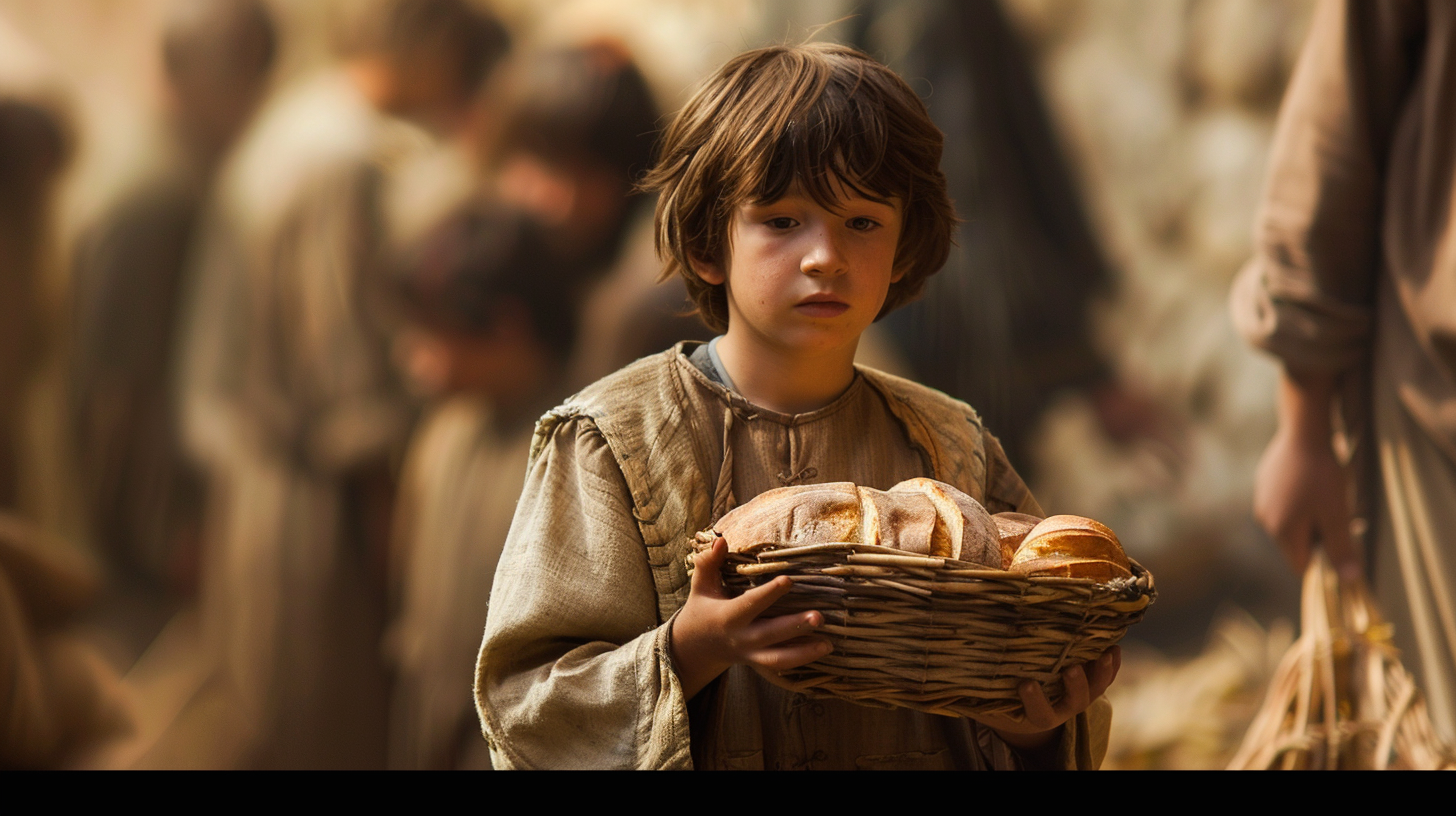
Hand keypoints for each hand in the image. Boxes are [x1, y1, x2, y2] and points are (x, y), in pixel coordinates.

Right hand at [670, 537, 832, 698]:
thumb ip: (709, 563)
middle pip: (771, 635)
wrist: (695, 649)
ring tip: (828, 644)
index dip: (769, 593)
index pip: (750, 604)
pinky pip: (781, 668)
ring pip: (779, 660)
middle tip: (820, 617)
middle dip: (795, 627)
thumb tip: (721, 539)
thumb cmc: (702, 611)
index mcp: (728, 618)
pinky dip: (801, 664)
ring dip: (804, 653)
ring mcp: (751, 655)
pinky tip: (822, 654)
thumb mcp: (701, 587)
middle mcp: (741, 639)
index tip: (789, 580)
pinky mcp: (758, 665)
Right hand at [972, 646, 1120, 757]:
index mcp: (1035, 716)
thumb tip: (940, 671)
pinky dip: (1110, 664)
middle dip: (1075, 686)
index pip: (1039, 713)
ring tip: (1104, 652)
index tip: (1025, 683)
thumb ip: (967, 691)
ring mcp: (1076, 697)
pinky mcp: (1088, 684)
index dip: (1035, 701)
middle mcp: (1060, 709)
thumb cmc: (998, 702)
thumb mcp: (983, 701)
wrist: (1025, 716)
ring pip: (1095, 689)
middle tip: (1070, 668)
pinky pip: (1104, 677)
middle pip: (1074, 703)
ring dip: (1101, 673)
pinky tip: (1113, 646)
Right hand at [1253, 368, 1359, 579]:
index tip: (1340, 539)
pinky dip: (1296, 499)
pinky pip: (1281, 503)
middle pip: (1294, 544)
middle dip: (1316, 536)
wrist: (1304, 432)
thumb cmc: (1323, 476)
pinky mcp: (1262, 483)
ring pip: (1288, 522)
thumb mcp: (1338, 515)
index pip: (1301, 566)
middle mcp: (1265, 520)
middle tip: (1337, 513)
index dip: (1324, 559)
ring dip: (1307, 517)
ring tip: (1323, 494)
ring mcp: (1260, 500)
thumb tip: (1349, 580)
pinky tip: (1309, 480)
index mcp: (1282, 532)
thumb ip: (1341, 549)